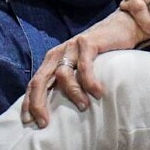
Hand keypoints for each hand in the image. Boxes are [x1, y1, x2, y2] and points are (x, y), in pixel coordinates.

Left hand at [20, 12, 145, 127]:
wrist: (122, 26)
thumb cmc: (102, 53)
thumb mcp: (80, 68)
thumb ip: (70, 82)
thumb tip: (63, 111)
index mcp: (52, 61)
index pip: (34, 83)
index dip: (28, 103)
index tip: (27, 122)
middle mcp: (58, 54)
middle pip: (40, 80)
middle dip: (38, 103)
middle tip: (44, 123)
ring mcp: (71, 47)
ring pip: (62, 75)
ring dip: (73, 94)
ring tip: (84, 107)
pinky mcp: (87, 43)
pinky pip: (85, 66)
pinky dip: (89, 82)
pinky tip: (98, 93)